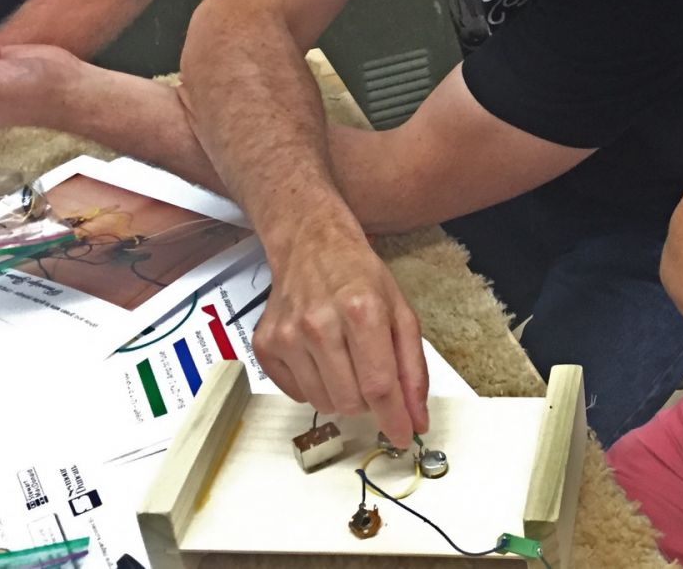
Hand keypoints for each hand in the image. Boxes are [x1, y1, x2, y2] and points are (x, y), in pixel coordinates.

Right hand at [252, 231, 430, 447]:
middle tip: (371, 373)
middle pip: (350, 401)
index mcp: (362, 311)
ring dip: (341, 393)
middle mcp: (319, 324)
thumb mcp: (402, 313)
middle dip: (369, 401)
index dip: (394, 419)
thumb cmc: (360, 277)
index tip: (403, 436)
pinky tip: (320, 356)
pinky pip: (297, 395)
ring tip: (344, 358)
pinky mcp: (265, 346)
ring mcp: (287, 336)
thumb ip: (413, 370)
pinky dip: (315, 385)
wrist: (311, 246)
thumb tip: (417, 418)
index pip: (379, 385)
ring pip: (324, 403)